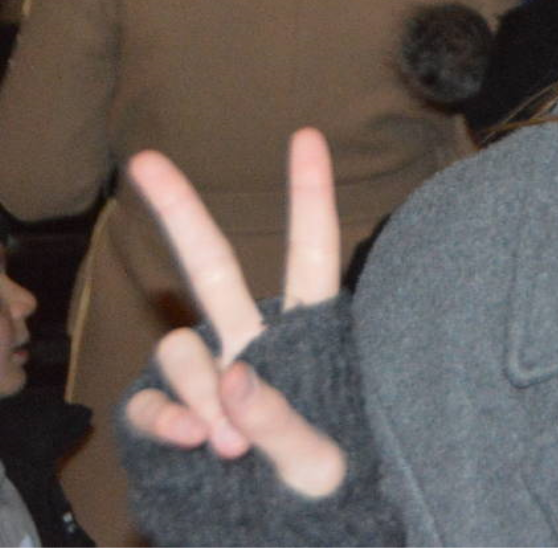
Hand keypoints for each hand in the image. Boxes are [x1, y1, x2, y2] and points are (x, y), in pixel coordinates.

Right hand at [123, 128, 348, 498]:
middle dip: (178, 212)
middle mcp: (253, 344)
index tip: (307, 137)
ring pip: (179, 352)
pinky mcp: (169, 417)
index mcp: (310, 337)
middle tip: (145, 158)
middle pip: (210, 267)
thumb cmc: (326, 495)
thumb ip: (282, 422)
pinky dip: (164, 420)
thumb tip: (235, 375)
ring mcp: (207, 378)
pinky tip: (191, 443)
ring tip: (230, 446)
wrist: (292, 540)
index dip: (310, 196)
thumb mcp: (322, 464)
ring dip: (199, 395)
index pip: (311, 255)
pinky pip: (148, 403)